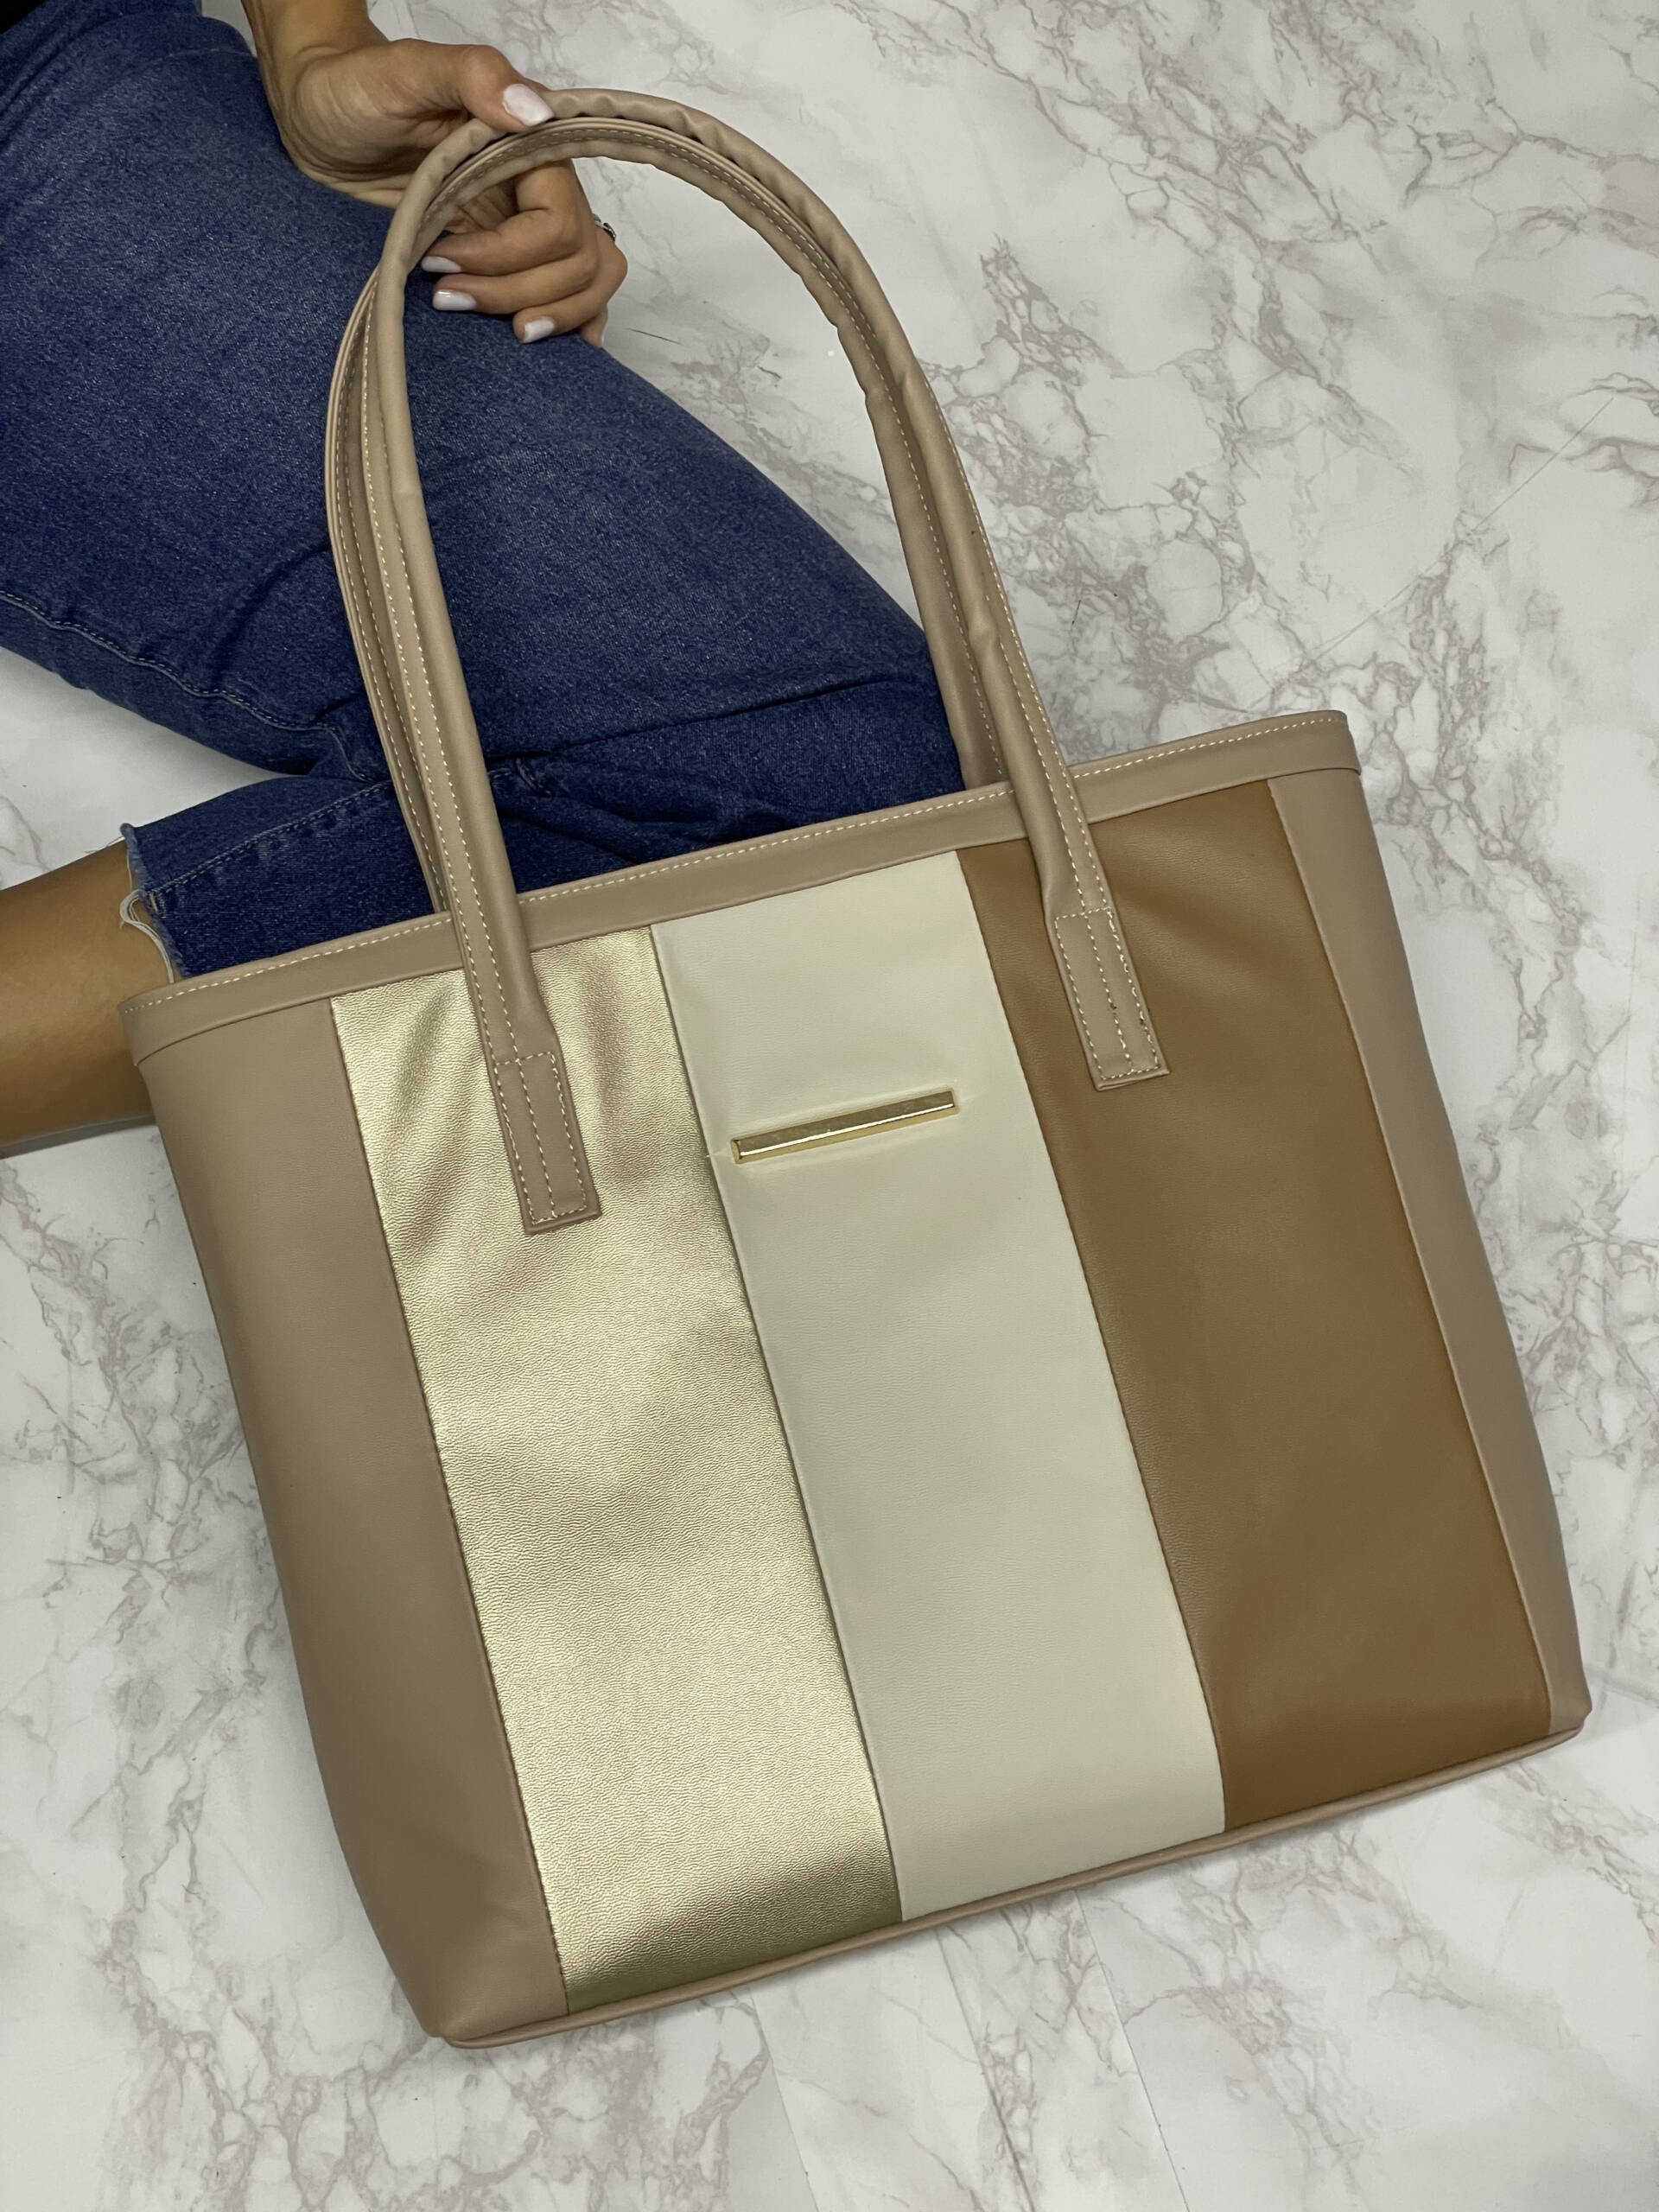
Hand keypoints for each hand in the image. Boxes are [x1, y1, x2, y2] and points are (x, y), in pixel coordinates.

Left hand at [246, 1, 624, 342]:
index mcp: (530, 144)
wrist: (324, 114)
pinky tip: (545, 337)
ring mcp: (531, 220)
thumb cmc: (355, 90)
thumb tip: (533, 113)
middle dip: (517, 292)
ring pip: (587, 281)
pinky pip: (571, 288)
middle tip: (447, 297)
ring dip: (549, 315)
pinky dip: (570, 318)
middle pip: (577, 262)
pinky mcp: (515, 249)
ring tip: (495, 329)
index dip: (508, 256)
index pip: (559, 224)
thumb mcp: (405, 71)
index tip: (441, 261)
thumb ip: (473, 76)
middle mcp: (543, 184)